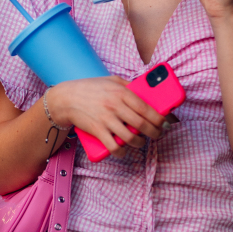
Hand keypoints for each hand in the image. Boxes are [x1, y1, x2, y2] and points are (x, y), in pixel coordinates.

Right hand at [46, 76, 163, 157]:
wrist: (66, 98)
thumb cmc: (91, 88)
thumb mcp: (112, 80)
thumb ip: (128, 85)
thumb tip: (146, 92)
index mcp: (121, 92)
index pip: (146, 108)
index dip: (160, 118)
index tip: (166, 122)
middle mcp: (115, 106)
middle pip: (142, 124)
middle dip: (155, 132)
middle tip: (158, 134)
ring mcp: (106, 120)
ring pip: (130, 138)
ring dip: (140, 143)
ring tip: (141, 142)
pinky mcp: (97, 131)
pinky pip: (114, 147)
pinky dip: (122, 151)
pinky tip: (124, 150)